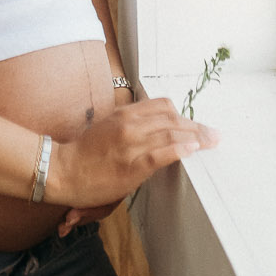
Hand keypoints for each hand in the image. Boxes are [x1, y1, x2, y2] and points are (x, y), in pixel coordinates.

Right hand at [45, 96, 217, 224]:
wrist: (63, 170)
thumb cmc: (83, 153)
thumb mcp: (107, 128)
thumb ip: (129, 124)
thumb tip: (151, 128)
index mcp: (124, 114)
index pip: (162, 105)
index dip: (182, 114)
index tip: (194, 124)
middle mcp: (130, 124)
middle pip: (172, 118)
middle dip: (196, 126)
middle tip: (213, 134)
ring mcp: (131, 144)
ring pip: (171, 133)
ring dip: (196, 137)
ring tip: (211, 142)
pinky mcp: (131, 166)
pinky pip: (161, 154)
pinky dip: (180, 149)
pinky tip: (193, 150)